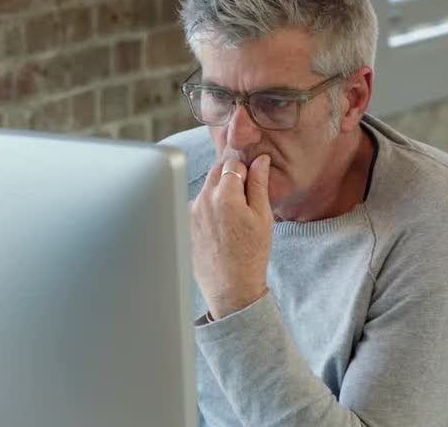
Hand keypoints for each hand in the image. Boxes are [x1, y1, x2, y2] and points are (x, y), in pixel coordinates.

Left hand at [189, 154, 272, 319]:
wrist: (230, 287)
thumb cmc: (251, 254)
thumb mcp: (263, 217)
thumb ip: (260, 184)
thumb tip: (261, 160)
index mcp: (225, 196)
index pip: (233, 163)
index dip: (245, 171)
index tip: (251, 187)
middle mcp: (203, 200)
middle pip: (216, 171)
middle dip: (229, 178)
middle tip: (242, 201)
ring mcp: (190, 212)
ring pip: (206, 187)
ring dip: (218, 193)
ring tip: (231, 219)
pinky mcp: (184, 223)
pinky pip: (197, 204)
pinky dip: (208, 208)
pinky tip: (218, 228)